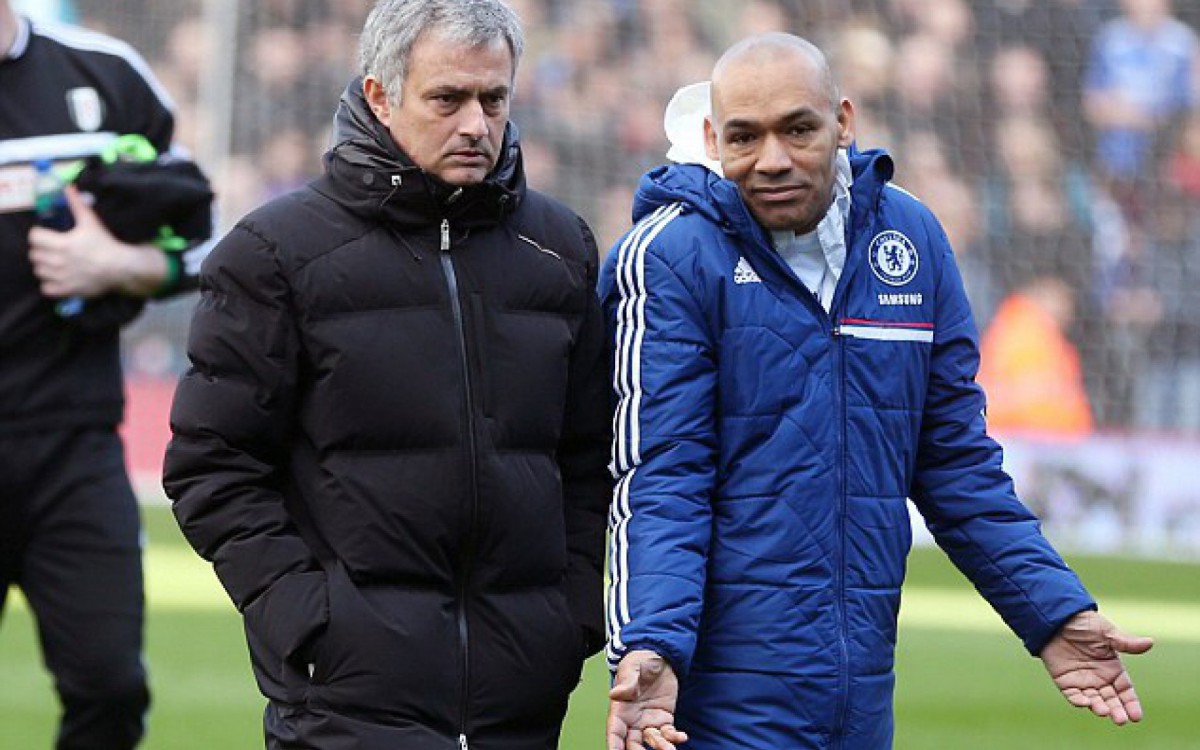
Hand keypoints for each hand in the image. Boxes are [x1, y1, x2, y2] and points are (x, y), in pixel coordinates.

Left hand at [27, 185, 166, 298]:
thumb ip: (77, 204)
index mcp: (63, 243)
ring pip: (39, 271)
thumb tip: (68, 187)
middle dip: (41, 250)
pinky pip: (46, 288)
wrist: (121, 268)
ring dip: (44, 266)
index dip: (39, 235)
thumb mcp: (91, 222)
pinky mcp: (67, 290)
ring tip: (54, 262)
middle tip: (52, 248)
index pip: (34, 237)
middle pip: (34, 255)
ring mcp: (62, 277)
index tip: (47, 235)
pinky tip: (58, 277)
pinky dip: (49, 284)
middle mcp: (59, 261)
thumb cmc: (105, 244)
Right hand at [607, 650, 687, 749]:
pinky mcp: (664, 719)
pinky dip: (674, 737)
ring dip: (660, 746)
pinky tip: (681, 737)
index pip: (615, 730)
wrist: (660, 657)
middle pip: (632, 742)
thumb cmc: (640, 661)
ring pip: (652, 740)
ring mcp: (649, 721)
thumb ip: (626, 682)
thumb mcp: (632, 668)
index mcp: (620, 709)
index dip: (614, 744)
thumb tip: (615, 693)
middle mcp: (633, 719)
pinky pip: (668, 733)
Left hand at [1039, 610, 1153, 724]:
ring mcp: (1082, 681)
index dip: (1131, 703)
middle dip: (1117, 711)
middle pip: (1111, 700)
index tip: (1136, 717)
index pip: (1125, 691)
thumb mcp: (1106, 633)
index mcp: (1113, 669)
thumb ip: (1125, 643)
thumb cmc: (1084, 624)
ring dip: (1099, 707)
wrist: (1056, 619)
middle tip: (1121, 720)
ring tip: (1104, 712)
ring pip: (1094, 700)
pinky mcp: (1065, 681)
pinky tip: (1085, 703)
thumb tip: (1150, 642)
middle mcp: (1100, 678)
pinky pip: (1072, 695)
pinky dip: (1078, 700)